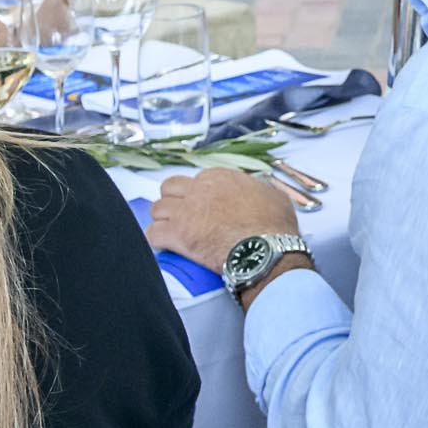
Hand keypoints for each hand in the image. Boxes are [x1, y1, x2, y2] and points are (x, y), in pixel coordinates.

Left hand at [147, 167, 300, 273]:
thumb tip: (260, 194)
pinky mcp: (176, 234)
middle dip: (172, 202)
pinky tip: (163, 247)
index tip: (201, 207)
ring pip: (156, 209)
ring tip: (171, 234)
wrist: (266, 250)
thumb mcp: (275, 197)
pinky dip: (156, 241)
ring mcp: (185, 211)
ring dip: (162, 221)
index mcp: (221, 178)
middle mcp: (200, 189)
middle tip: (181, 217)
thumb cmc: (274, 226)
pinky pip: (152, 234)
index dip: (195, 194)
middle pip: (169, 189)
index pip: (195, 179)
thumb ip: (260, 191)